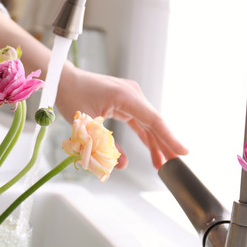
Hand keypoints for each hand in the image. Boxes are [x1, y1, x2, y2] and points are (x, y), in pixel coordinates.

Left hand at [55, 64, 187, 168]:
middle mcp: (132, 94)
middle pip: (154, 123)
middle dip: (165, 145)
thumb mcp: (85, 126)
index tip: (183, 152)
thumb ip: (104, 146)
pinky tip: (152, 150)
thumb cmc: (71, 98)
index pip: (153, 120)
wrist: (63, 80)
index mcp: (125, 96)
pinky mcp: (125, 101)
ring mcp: (130, 96)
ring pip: (148, 123)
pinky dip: (145, 135)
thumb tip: (123, 165)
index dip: (169, 138)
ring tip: (162, 164)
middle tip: (175, 166)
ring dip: (155, 143)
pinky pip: (139, 121)